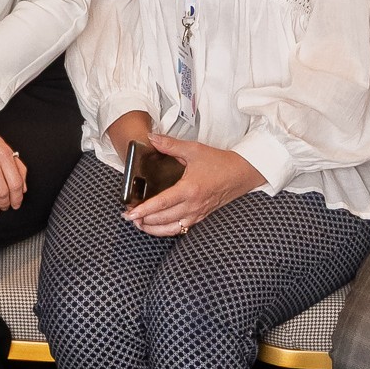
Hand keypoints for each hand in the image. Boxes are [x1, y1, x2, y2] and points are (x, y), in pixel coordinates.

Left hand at [124, 132, 261, 236]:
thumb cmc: (219, 162)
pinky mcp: (201, 217)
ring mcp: (198, 213)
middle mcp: (193, 205)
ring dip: (153, 229)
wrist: (241, 173)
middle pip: (163, 219)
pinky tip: (157, 227)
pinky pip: (181, 229)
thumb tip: (151, 138)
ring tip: (139, 224)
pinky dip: (167, 230)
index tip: (131, 212)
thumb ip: (170, 145)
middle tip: (128, 216)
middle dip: (144, 220)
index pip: (162, 203)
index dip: (144, 209)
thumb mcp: (193, 149)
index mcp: (189, 189)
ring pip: (172, 228)